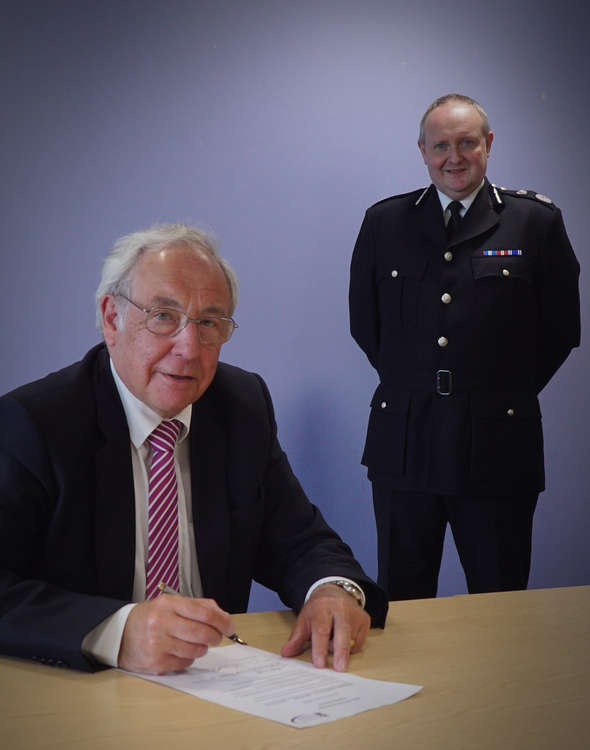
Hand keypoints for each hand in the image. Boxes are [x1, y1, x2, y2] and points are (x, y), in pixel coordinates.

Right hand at [118, 594, 234, 673]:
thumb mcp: (171, 603)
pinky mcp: (156, 663)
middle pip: (202, 633)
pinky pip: (185, 662)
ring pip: (196, 650)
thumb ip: (198, 606)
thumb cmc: (151, 617)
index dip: (222, 621)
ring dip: (202, 648)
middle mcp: (162, 623)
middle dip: (215, 637)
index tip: (230, 626)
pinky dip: (189, 657)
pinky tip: (181, 650)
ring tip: (196, 643)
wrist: (121, 634)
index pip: (205, 613)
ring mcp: (158, 644)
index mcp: (168, 604)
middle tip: (216, 637)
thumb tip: (223, 616)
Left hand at [280, 584, 369, 671]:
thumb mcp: (304, 620)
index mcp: (322, 607)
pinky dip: (350, 647)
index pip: (321, 629)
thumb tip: (286, 653)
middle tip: (339, 669)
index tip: (319, 664)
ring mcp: (355, 613)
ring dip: (342, 650)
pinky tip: (343, 640)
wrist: (334, 592)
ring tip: (333, 645)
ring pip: (351, 639)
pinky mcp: (365, 619)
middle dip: (340, 652)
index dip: (320, 648)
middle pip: (342, 632)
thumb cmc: (317, 610)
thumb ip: (296, 638)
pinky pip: (358, 641)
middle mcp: (340, 607)